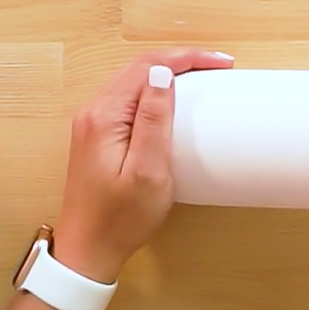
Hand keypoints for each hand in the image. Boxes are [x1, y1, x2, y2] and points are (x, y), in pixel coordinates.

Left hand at [52, 49, 234, 282]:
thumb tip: (162, 73)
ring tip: (202, 77)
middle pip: (139, 68)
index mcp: (105, 116)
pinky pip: (128, 100)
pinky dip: (154, 91)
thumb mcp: (148, 171)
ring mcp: (93, 124)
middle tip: (218, 67)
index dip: (186, 59)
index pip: (148, 67)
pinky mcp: (98, 137)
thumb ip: (154, 120)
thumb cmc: (120, 219)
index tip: (221, 63)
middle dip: (180, 61)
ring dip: (167, 73)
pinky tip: (173, 99)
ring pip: (133, 82)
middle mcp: (94, 112)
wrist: (87, 251)